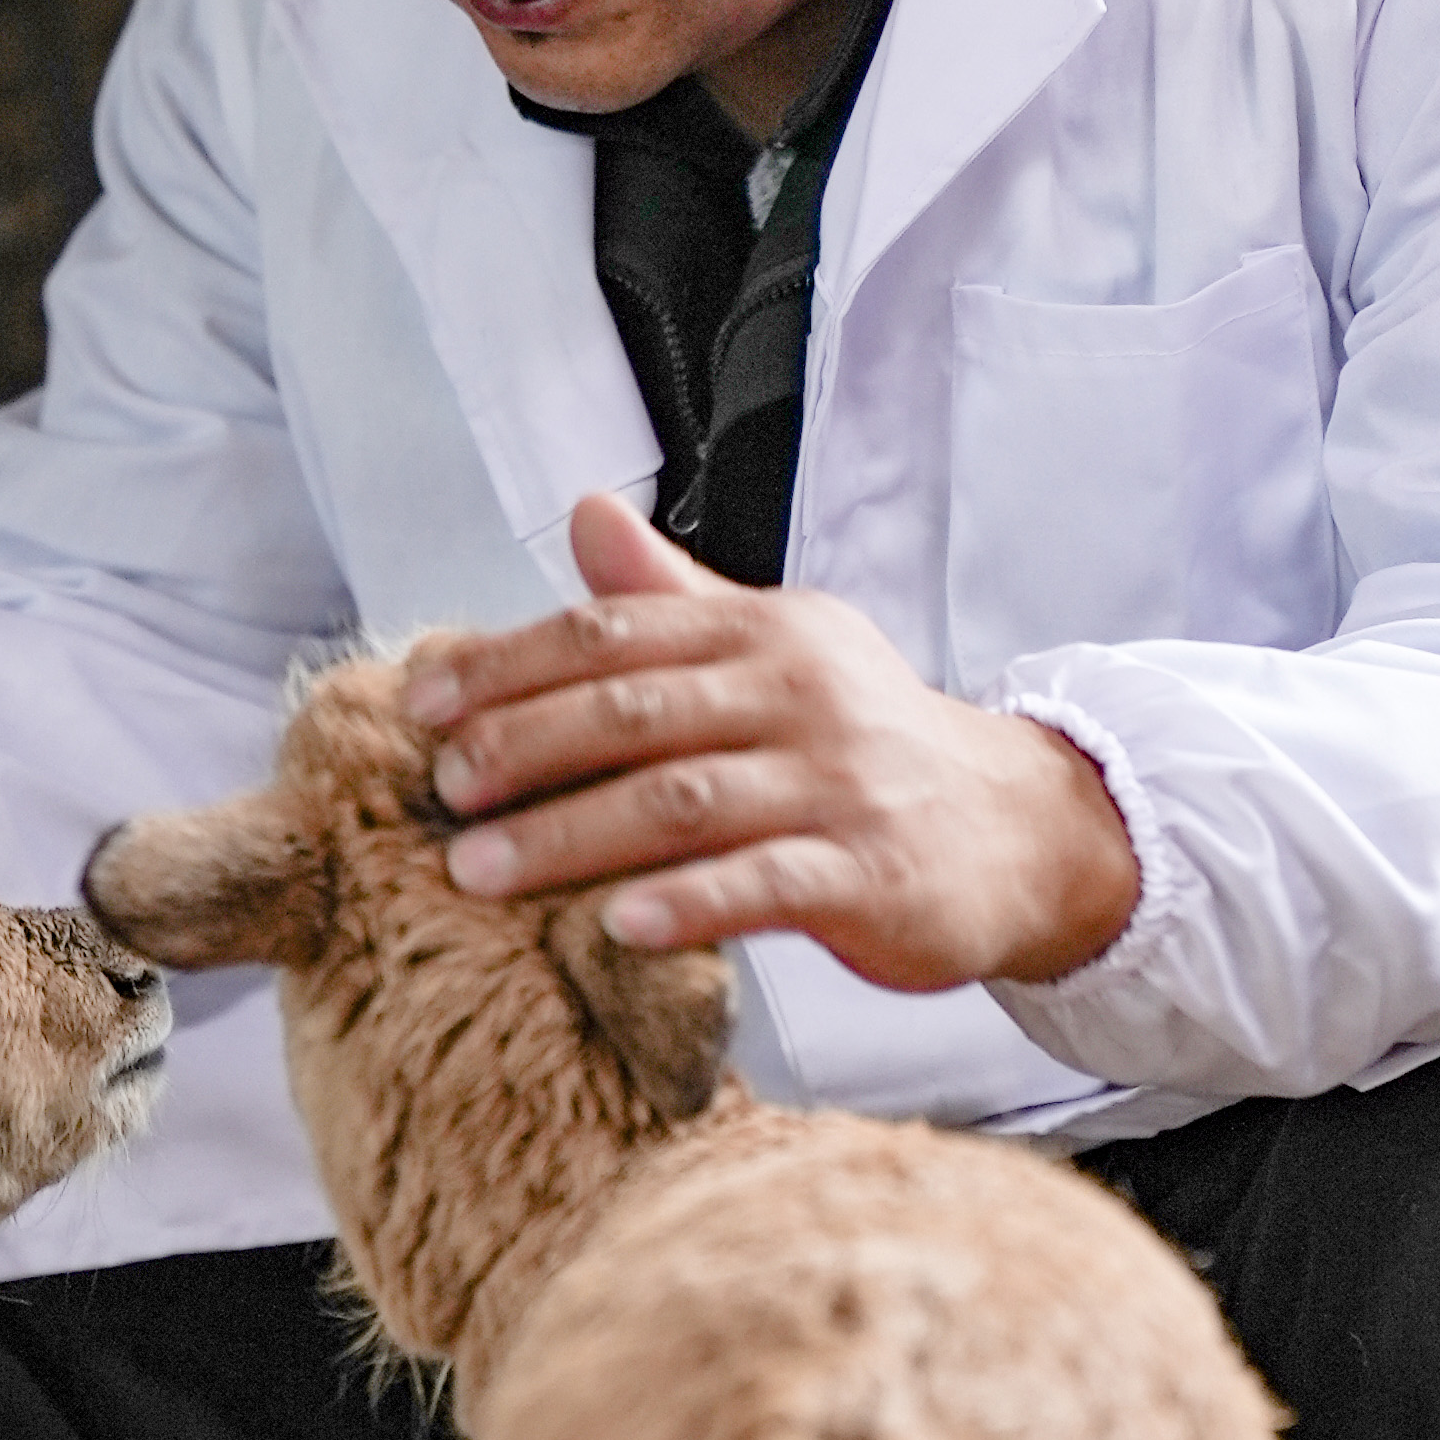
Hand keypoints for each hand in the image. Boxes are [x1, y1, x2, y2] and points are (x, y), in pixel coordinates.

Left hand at [400, 492, 1139, 995]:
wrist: (1017, 828)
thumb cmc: (867, 745)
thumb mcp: (779, 653)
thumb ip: (673, 599)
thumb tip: (583, 512)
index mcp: (764, 633)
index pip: (614, 633)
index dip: (509, 664)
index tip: (421, 703)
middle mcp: (800, 694)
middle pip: (635, 710)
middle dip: (522, 747)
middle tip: (439, 792)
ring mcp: (839, 783)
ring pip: (683, 801)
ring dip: (570, 836)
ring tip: (477, 873)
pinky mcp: (872, 872)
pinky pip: (766, 884)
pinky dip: (688, 902)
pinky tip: (616, 926)